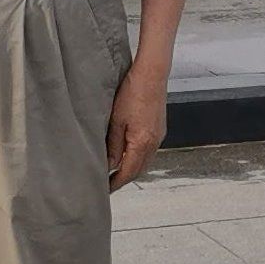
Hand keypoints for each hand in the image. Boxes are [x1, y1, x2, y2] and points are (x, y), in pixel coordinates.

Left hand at [106, 57, 168, 189]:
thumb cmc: (132, 92)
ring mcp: (159, 136)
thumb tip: (109, 165)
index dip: (115, 183)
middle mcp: (154, 143)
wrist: (152, 74)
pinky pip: (149, 151)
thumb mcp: (115, 120)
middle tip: (108, 184)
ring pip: (144, 161)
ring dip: (131, 168)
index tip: (104, 190)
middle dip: (123, 179)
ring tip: (115, 170)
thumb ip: (113, 146)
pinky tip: (127, 153)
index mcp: (142, 143)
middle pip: (138, 170)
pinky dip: (138, 157)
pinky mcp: (159, 129)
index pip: (128, 172)